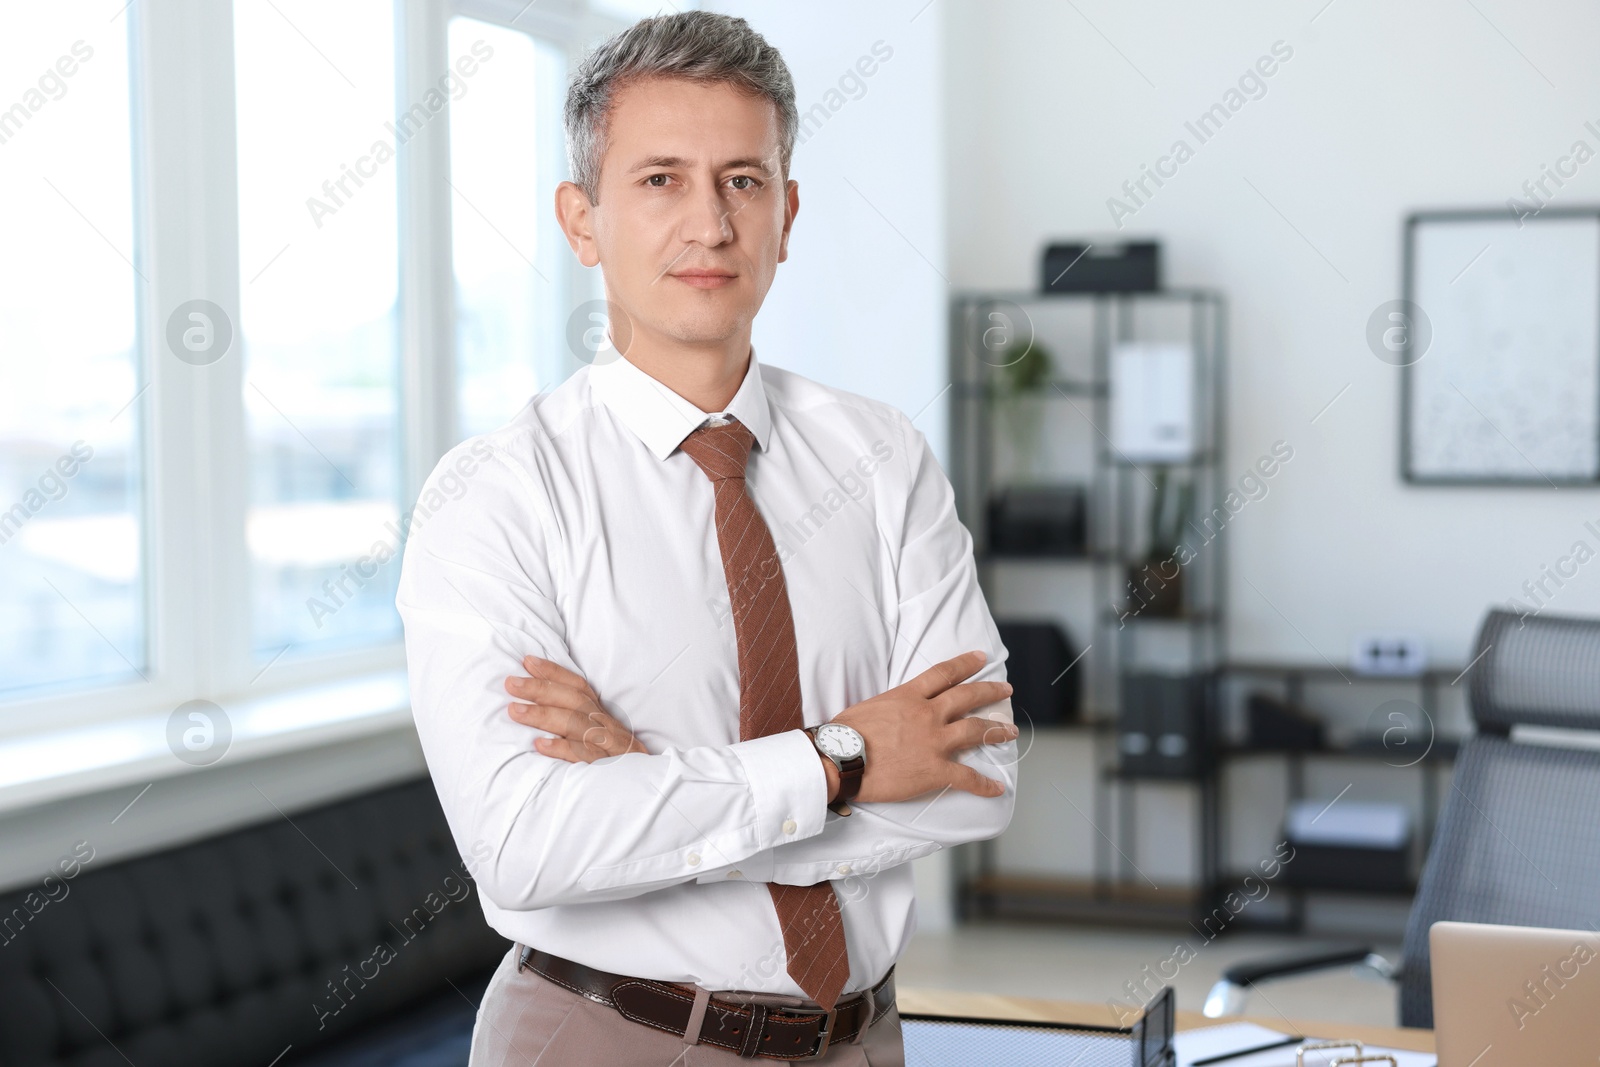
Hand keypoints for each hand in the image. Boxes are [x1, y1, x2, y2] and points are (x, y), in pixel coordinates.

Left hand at [505, 655, 647, 762]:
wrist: (651, 790)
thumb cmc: (620, 765)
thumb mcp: (603, 739)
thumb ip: (578, 724)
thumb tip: (540, 709)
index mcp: (603, 717)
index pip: (579, 687)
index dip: (554, 672)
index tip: (527, 661)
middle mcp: (607, 727)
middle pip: (574, 701)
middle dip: (541, 689)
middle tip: (511, 683)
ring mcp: (609, 747)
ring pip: (576, 724)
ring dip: (544, 715)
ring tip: (515, 711)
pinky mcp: (609, 769)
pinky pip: (585, 756)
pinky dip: (563, 749)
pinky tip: (540, 746)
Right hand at [829, 650, 1016, 803]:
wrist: (840, 760)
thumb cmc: (845, 734)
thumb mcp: (870, 706)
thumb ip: (891, 705)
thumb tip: (894, 711)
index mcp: (909, 696)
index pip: (944, 673)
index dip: (966, 664)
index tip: (981, 658)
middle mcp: (927, 715)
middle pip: (967, 697)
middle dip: (990, 692)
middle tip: (1006, 689)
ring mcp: (934, 742)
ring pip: (975, 731)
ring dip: (996, 731)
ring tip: (1011, 731)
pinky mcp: (935, 770)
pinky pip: (967, 777)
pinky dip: (984, 784)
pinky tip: (997, 788)